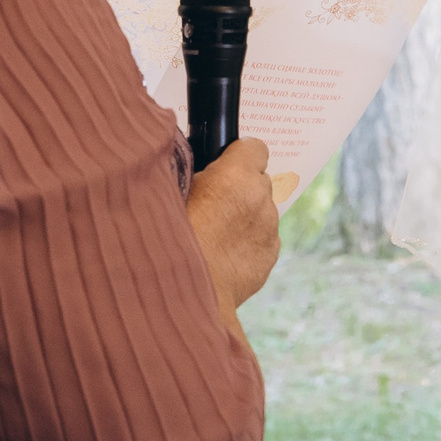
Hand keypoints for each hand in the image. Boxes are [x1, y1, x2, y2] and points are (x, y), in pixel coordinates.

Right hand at [186, 137, 280, 310]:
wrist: (184, 294)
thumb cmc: (169, 240)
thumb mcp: (170, 194)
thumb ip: (192, 175)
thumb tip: (196, 170)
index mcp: (236, 175)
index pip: (254, 147)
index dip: (238, 156)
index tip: (223, 166)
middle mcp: (260, 198)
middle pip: (258, 180)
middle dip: (239, 188)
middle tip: (211, 204)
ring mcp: (269, 228)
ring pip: (261, 211)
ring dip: (244, 217)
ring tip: (213, 235)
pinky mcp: (270, 256)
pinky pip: (263, 239)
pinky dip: (248, 243)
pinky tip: (222, 256)